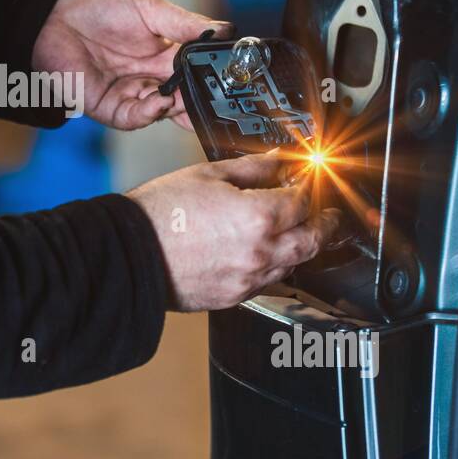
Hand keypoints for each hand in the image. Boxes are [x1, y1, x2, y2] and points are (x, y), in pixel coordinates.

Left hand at [31, 0, 232, 130]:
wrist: (55, 19)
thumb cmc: (100, 8)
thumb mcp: (151, 9)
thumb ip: (186, 24)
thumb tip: (225, 29)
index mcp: (167, 55)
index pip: (199, 73)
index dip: (215, 78)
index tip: (232, 78)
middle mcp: (153, 79)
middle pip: (186, 98)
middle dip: (201, 101)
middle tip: (216, 98)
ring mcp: (133, 96)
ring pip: (165, 112)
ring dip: (177, 108)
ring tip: (183, 96)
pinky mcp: (111, 109)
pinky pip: (137, 118)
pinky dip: (151, 113)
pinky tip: (159, 101)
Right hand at [126, 154, 341, 311]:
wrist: (129, 253)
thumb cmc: (160, 214)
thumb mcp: (207, 174)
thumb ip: (252, 168)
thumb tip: (276, 161)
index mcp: (258, 216)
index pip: (303, 200)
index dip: (309, 187)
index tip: (307, 180)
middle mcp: (260, 252)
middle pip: (313, 240)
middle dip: (325, 224)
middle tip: (327, 214)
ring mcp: (249, 279)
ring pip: (294, 265)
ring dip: (301, 247)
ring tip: (297, 233)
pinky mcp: (234, 297)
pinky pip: (268, 283)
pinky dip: (275, 267)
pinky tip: (265, 254)